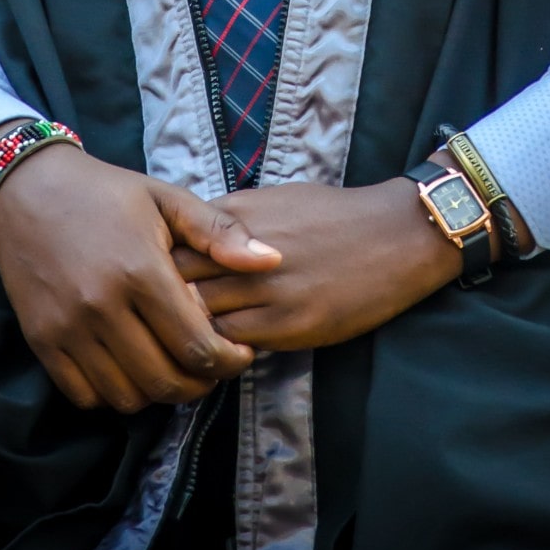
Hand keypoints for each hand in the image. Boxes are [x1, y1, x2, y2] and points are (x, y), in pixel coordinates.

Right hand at [0, 121, 281, 412]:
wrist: (29, 189)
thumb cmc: (108, 194)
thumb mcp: (168, 200)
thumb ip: (221, 233)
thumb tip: (273, 261)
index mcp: (141, 270)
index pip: (197, 345)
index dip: (229, 361)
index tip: (240, 353)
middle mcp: (102, 306)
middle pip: (165, 380)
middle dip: (200, 384)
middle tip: (212, 367)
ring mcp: (68, 328)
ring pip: (127, 396)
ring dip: (158, 392)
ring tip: (174, 367)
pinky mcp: (41, 341)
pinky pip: (85, 395)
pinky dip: (114, 393)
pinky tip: (131, 368)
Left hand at [172, 176, 464, 350]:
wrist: (398, 234)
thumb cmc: (335, 214)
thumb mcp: (274, 199)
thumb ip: (228, 221)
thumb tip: (185, 242)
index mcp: (236, 216)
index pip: (169, 244)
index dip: (153, 265)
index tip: (152, 280)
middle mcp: (246, 253)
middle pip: (174, 283)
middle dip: (159, 301)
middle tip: (154, 318)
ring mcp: (269, 292)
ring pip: (199, 320)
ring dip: (186, 331)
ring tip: (181, 341)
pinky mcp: (292, 325)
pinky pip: (235, 344)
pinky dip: (219, 348)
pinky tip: (218, 349)